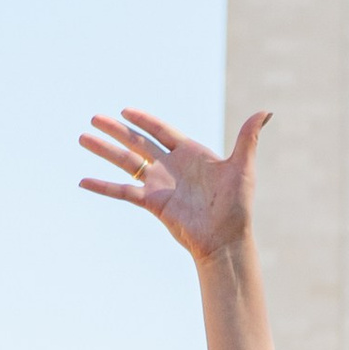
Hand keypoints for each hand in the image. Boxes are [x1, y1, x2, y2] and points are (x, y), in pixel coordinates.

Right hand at [78, 106, 266, 262]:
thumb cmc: (237, 206)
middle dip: (116, 130)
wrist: (226, 240)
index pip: (161, 131)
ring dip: (104, 150)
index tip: (125, 109)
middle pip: (137, 142)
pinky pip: (123, 191)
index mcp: (190, 153)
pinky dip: (103, 186)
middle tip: (94, 117)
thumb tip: (265, 111)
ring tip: (82, 138)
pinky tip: (83, 181)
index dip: (144, 120)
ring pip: (125, 162)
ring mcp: (159, 184)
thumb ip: (248, 138)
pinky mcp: (152, 203)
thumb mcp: (242, 168)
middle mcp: (170, 166)